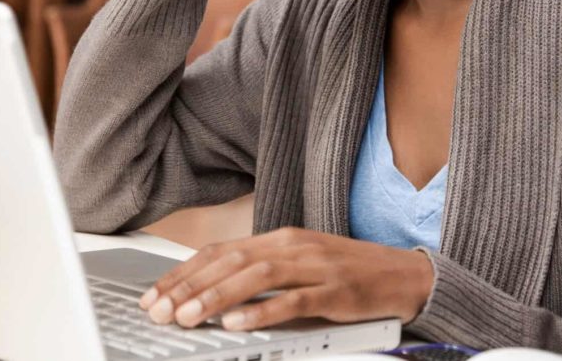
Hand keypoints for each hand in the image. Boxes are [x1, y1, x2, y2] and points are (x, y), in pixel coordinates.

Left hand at [137, 227, 433, 330]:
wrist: (406, 275)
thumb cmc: (350, 275)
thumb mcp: (302, 267)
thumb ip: (263, 277)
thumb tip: (213, 297)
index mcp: (283, 238)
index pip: (222, 251)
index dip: (184, 272)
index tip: (155, 295)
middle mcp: (296, 246)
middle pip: (233, 261)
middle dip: (190, 286)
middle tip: (159, 310)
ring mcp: (318, 266)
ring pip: (258, 276)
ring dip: (218, 297)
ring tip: (188, 317)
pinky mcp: (338, 290)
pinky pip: (295, 300)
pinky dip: (263, 312)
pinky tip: (237, 324)